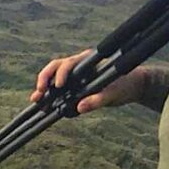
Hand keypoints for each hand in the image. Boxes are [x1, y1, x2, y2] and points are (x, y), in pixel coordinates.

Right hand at [30, 49, 145, 113]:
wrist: (133, 86)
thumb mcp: (113, 94)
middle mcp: (79, 64)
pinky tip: (44, 104)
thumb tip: (79, 107)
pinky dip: (51, 95)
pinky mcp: (76, 84)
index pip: (69, 63)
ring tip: (36, 100)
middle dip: (45, 78)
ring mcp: (76, 74)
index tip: (58, 86)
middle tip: (39, 93)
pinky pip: (60, 87)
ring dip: (44, 87)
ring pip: (54, 77)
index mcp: (88, 61)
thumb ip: (97, 100)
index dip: (61, 73)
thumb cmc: (125, 86)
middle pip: (55, 67)